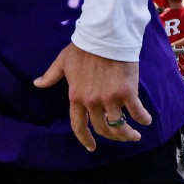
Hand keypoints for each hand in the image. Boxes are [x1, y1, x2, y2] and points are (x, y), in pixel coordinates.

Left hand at [34, 42, 150, 151]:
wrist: (104, 35)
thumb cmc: (83, 48)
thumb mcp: (63, 62)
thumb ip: (51, 76)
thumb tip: (37, 83)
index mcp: (75, 97)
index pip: (79, 126)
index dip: (85, 140)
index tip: (92, 147)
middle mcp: (92, 102)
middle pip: (103, 128)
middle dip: (113, 137)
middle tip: (121, 137)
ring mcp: (110, 98)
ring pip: (119, 125)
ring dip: (128, 134)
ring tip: (135, 135)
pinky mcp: (127, 92)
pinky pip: (137, 112)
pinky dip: (143, 119)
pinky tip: (147, 120)